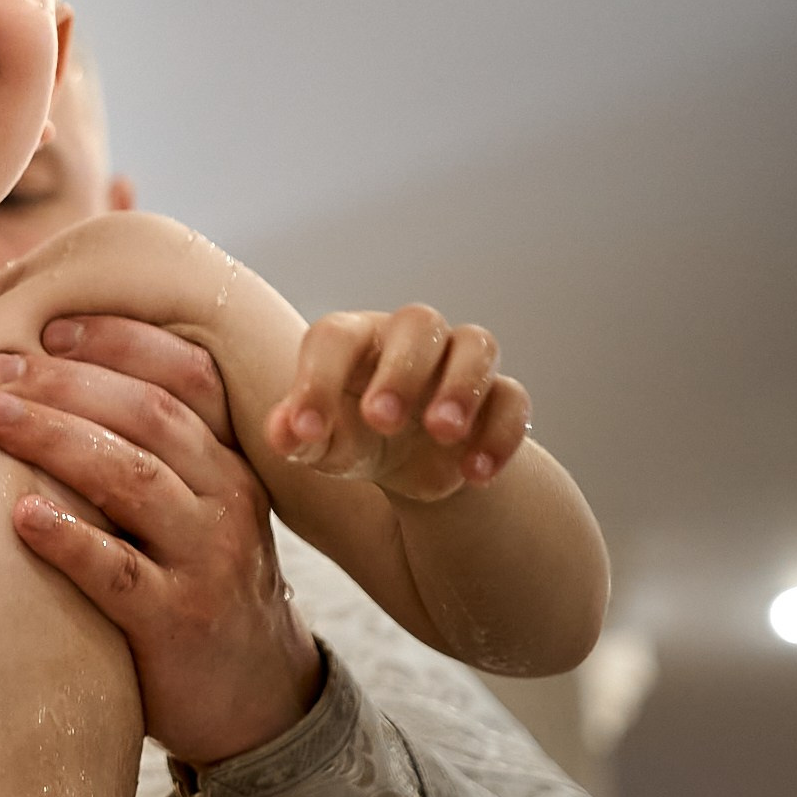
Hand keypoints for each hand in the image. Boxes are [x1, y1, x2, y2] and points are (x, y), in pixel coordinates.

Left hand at [0, 316, 322, 766]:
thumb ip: (152, 449)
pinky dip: (68, 538)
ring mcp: (208, 560)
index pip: (188, 375)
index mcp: (233, 458)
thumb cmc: (200, 582)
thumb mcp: (201, 506)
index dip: (120, 341)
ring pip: (133, 478)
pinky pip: (118, 571)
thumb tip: (49, 372)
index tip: (48, 324)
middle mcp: (229, 498)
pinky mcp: (178, 622)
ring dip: (56, 439)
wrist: (259, 698)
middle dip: (66, 381)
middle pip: (149, 415)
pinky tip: (20, 516)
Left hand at [263, 304, 531, 502]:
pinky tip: (475, 474)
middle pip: (418, 323)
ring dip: (461, 388)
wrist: (406, 462)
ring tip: (442, 434)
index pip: (335, 337)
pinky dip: (499, 433)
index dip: (318, 379)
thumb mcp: (323, 443)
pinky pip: (512, 398)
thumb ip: (298, 436)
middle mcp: (409, 339)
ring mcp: (459, 362)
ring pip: (476, 345)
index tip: (306, 432)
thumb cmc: (352, 436)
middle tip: (382, 421)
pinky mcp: (499, 396)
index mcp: (354, 339)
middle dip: (402, 370)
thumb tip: (284, 433)